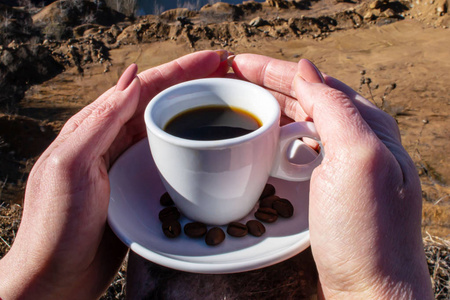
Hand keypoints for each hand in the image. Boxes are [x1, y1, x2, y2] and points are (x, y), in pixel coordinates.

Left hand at [0, 50, 229, 298]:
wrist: (56, 277)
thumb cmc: (56, 226)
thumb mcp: (71, 166)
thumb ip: (99, 122)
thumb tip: (133, 79)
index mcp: (94, 128)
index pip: (143, 87)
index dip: (179, 70)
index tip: (214, 60)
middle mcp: (112, 140)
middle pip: (159, 101)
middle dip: (193, 83)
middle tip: (228, 75)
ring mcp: (127, 163)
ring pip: (165, 125)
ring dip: (193, 109)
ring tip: (223, 100)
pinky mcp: (139, 186)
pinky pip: (168, 155)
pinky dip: (188, 141)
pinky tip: (205, 142)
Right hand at [232, 55, 431, 298]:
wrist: (371, 292)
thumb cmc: (369, 235)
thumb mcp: (358, 160)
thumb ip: (335, 108)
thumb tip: (307, 70)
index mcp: (367, 126)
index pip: (314, 82)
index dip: (274, 69)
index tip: (237, 63)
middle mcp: (356, 141)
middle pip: (305, 98)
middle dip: (267, 83)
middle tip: (230, 76)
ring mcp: (339, 165)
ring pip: (300, 122)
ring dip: (270, 106)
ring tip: (240, 99)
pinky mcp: (325, 188)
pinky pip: (297, 149)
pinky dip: (276, 136)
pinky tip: (262, 136)